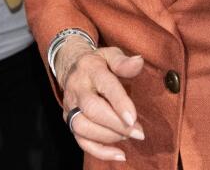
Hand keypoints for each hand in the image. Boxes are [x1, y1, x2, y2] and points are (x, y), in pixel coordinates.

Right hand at [56, 40, 145, 161]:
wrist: (70, 67)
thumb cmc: (98, 63)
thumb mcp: (110, 55)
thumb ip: (123, 61)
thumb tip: (139, 61)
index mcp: (90, 69)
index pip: (105, 85)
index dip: (119, 102)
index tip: (133, 118)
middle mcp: (77, 88)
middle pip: (92, 109)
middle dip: (116, 124)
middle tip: (138, 132)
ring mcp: (71, 106)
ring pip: (83, 127)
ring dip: (108, 137)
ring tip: (127, 136)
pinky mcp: (70, 121)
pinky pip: (81, 141)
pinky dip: (100, 152)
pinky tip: (119, 154)